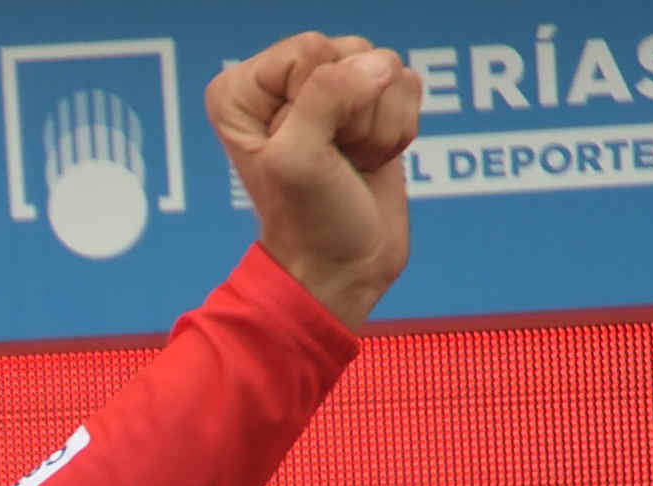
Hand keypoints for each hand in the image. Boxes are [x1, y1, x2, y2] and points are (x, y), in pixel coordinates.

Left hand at [207, 33, 421, 329]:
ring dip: (379, 126)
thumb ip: (327, 97)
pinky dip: (398, 130)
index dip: (322, 101)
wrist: (343, 267)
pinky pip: (409, 86)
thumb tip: (379, 65)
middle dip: (357, 113)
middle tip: (335, 159)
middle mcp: (283, 83)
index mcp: (243, 89)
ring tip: (351, 162)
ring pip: (387, 67)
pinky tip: (372, 160)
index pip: (310, 50)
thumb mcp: (298, 159)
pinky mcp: (371, 105)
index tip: (309, 148)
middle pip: (353, 52)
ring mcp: (331, 92)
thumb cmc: (308, 220)